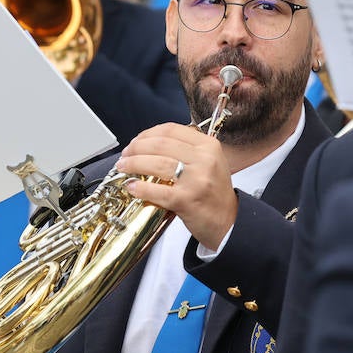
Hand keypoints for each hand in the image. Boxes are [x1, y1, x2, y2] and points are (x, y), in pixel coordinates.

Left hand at [116, 123, 237, 251]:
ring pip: (155, 164)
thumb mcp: (209, 163)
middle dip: (136, 148)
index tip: (136, 141)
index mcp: (209, 146)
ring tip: (123, 168)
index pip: (171, 130)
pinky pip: (156, 191)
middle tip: (125, 155)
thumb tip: (148, 144)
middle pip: (160, 144)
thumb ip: (185, 150)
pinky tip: (131, 187)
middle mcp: (204, 160)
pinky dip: (139, 188)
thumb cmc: (214, 193)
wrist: (229, 222)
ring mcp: (196, 180)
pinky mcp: (186, 200)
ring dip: (133, 164)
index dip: (147, 134)